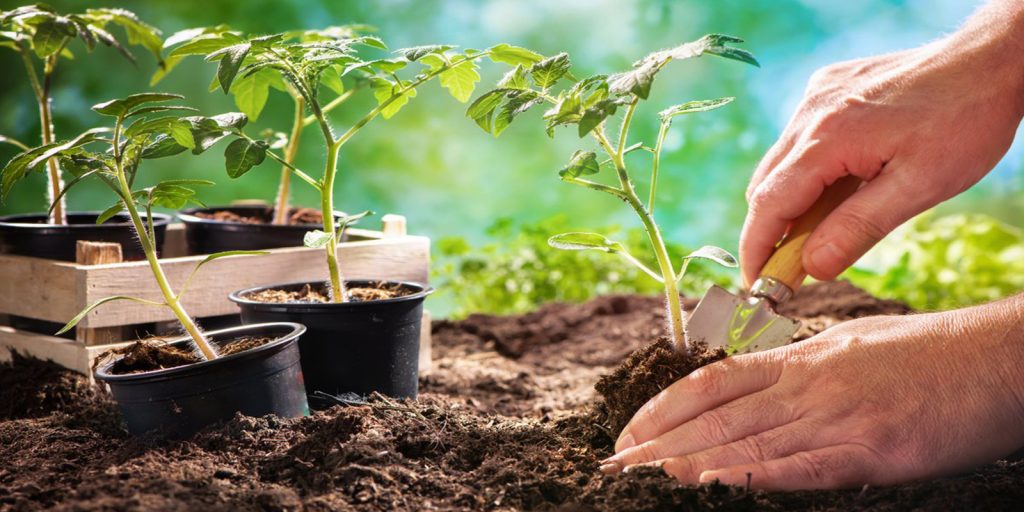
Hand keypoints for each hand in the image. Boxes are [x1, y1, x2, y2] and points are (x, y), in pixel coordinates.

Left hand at [600, 296, 1023, 489]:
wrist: (993, 359)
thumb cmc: (923, 355)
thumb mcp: (848, 347)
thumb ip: (798, 369)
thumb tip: (755, 385)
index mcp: (799, 359)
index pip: (712, 383)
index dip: (663, 408)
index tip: (628, 430)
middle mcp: (806, 384)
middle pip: (716, 417)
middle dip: (658, 443)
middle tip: (613, 464)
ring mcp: (836, 415)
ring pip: (746, 441)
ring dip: (688, 462)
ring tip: (642, 476)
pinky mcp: (871, 449)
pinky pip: (801, 466)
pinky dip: (753, 476)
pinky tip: (713, 485)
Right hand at [740, 3, 1023, 286]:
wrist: (991, 59)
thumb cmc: (965, 120)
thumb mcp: (919, 187)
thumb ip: (858, 228)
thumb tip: (813, 268)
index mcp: (827, 138)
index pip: (769, 205)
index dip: (757, 249)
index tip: (756, 285)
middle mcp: (810, 113)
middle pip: (766, 185)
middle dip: (771, 230)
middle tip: (793, 269)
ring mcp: (817, 96)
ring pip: (782, 163)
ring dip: (792, 200)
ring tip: (826, 227)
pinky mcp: (828, 87)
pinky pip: (800, 139)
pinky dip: (808, 170)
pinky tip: (844, 181)